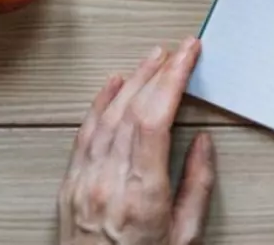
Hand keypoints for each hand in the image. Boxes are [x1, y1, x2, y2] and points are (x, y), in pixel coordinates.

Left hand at [59, 39, 215, 244]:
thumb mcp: (186, 238)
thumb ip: (197, 187)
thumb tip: (202, 143)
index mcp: (142, 195)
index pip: (155, 118)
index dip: (173, 79)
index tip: (189, 54)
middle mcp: (109, 182)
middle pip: (132, 109)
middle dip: (159, 71)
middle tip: (179, 48)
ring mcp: (85, 181)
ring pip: (107, 115)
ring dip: (133, 80)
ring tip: (153, 57)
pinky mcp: (70, 185)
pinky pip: (84, 133)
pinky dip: (99, 102)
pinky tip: (113, 83)